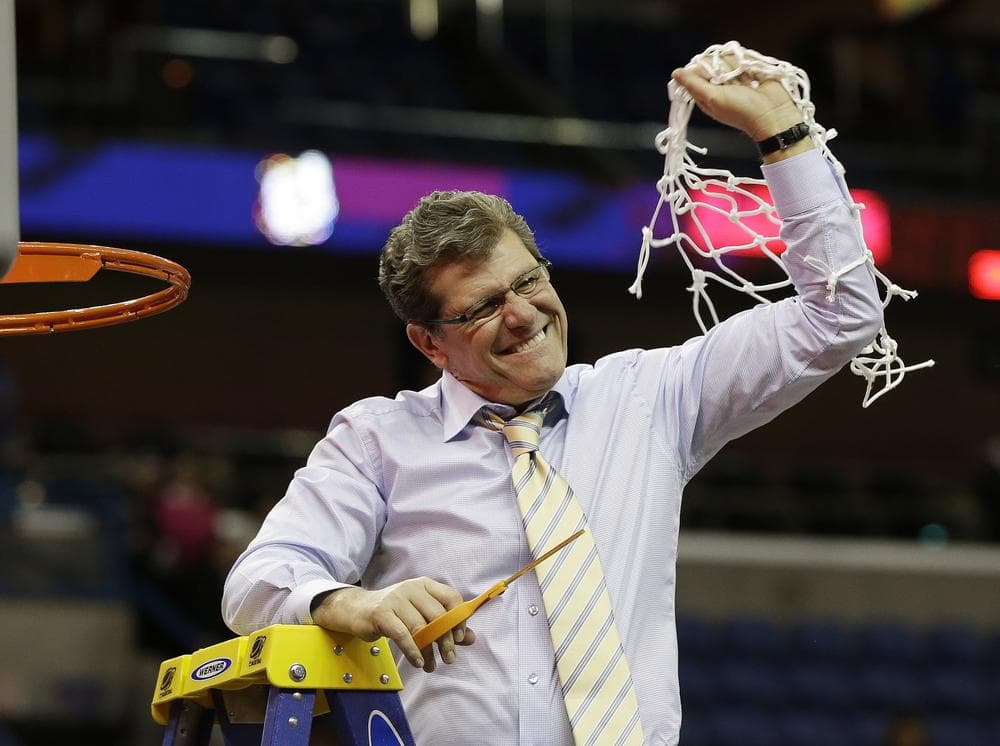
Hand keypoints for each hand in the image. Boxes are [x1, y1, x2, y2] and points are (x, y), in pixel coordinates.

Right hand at [312, 578, 476, 672]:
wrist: (358, 610)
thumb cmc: (394, 613)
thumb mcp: (420, 614)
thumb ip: (446, 625)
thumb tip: (471, 638)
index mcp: (425, 585)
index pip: (450, 597)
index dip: (458, 619)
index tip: (461, 638)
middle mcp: (411, 588)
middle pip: (437, 615)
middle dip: (446, 640)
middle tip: (449, 658)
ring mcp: (395, 599)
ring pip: (420, 628)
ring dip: (429, 650)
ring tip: (431, 665)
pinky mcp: (381, 613)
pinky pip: (402, 635)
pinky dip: (413, 651)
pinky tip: (418, 662)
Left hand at [672, 60, 801, 140]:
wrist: (773, 114)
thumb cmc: (742, 110)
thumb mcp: (713, 98)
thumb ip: (694, 85)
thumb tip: (675, 73)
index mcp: (707, 95)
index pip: (695, 72)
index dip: (701, 68)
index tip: (711, 73)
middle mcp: (719, 86)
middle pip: (713, 62)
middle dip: (722, 67)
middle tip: (732, 80)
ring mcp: (736, 77)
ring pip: (730, 58)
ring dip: (738, 66)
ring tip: (747, 80)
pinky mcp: (751, 71)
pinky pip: (745, 57)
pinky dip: (750, 63)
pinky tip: (755, 74)